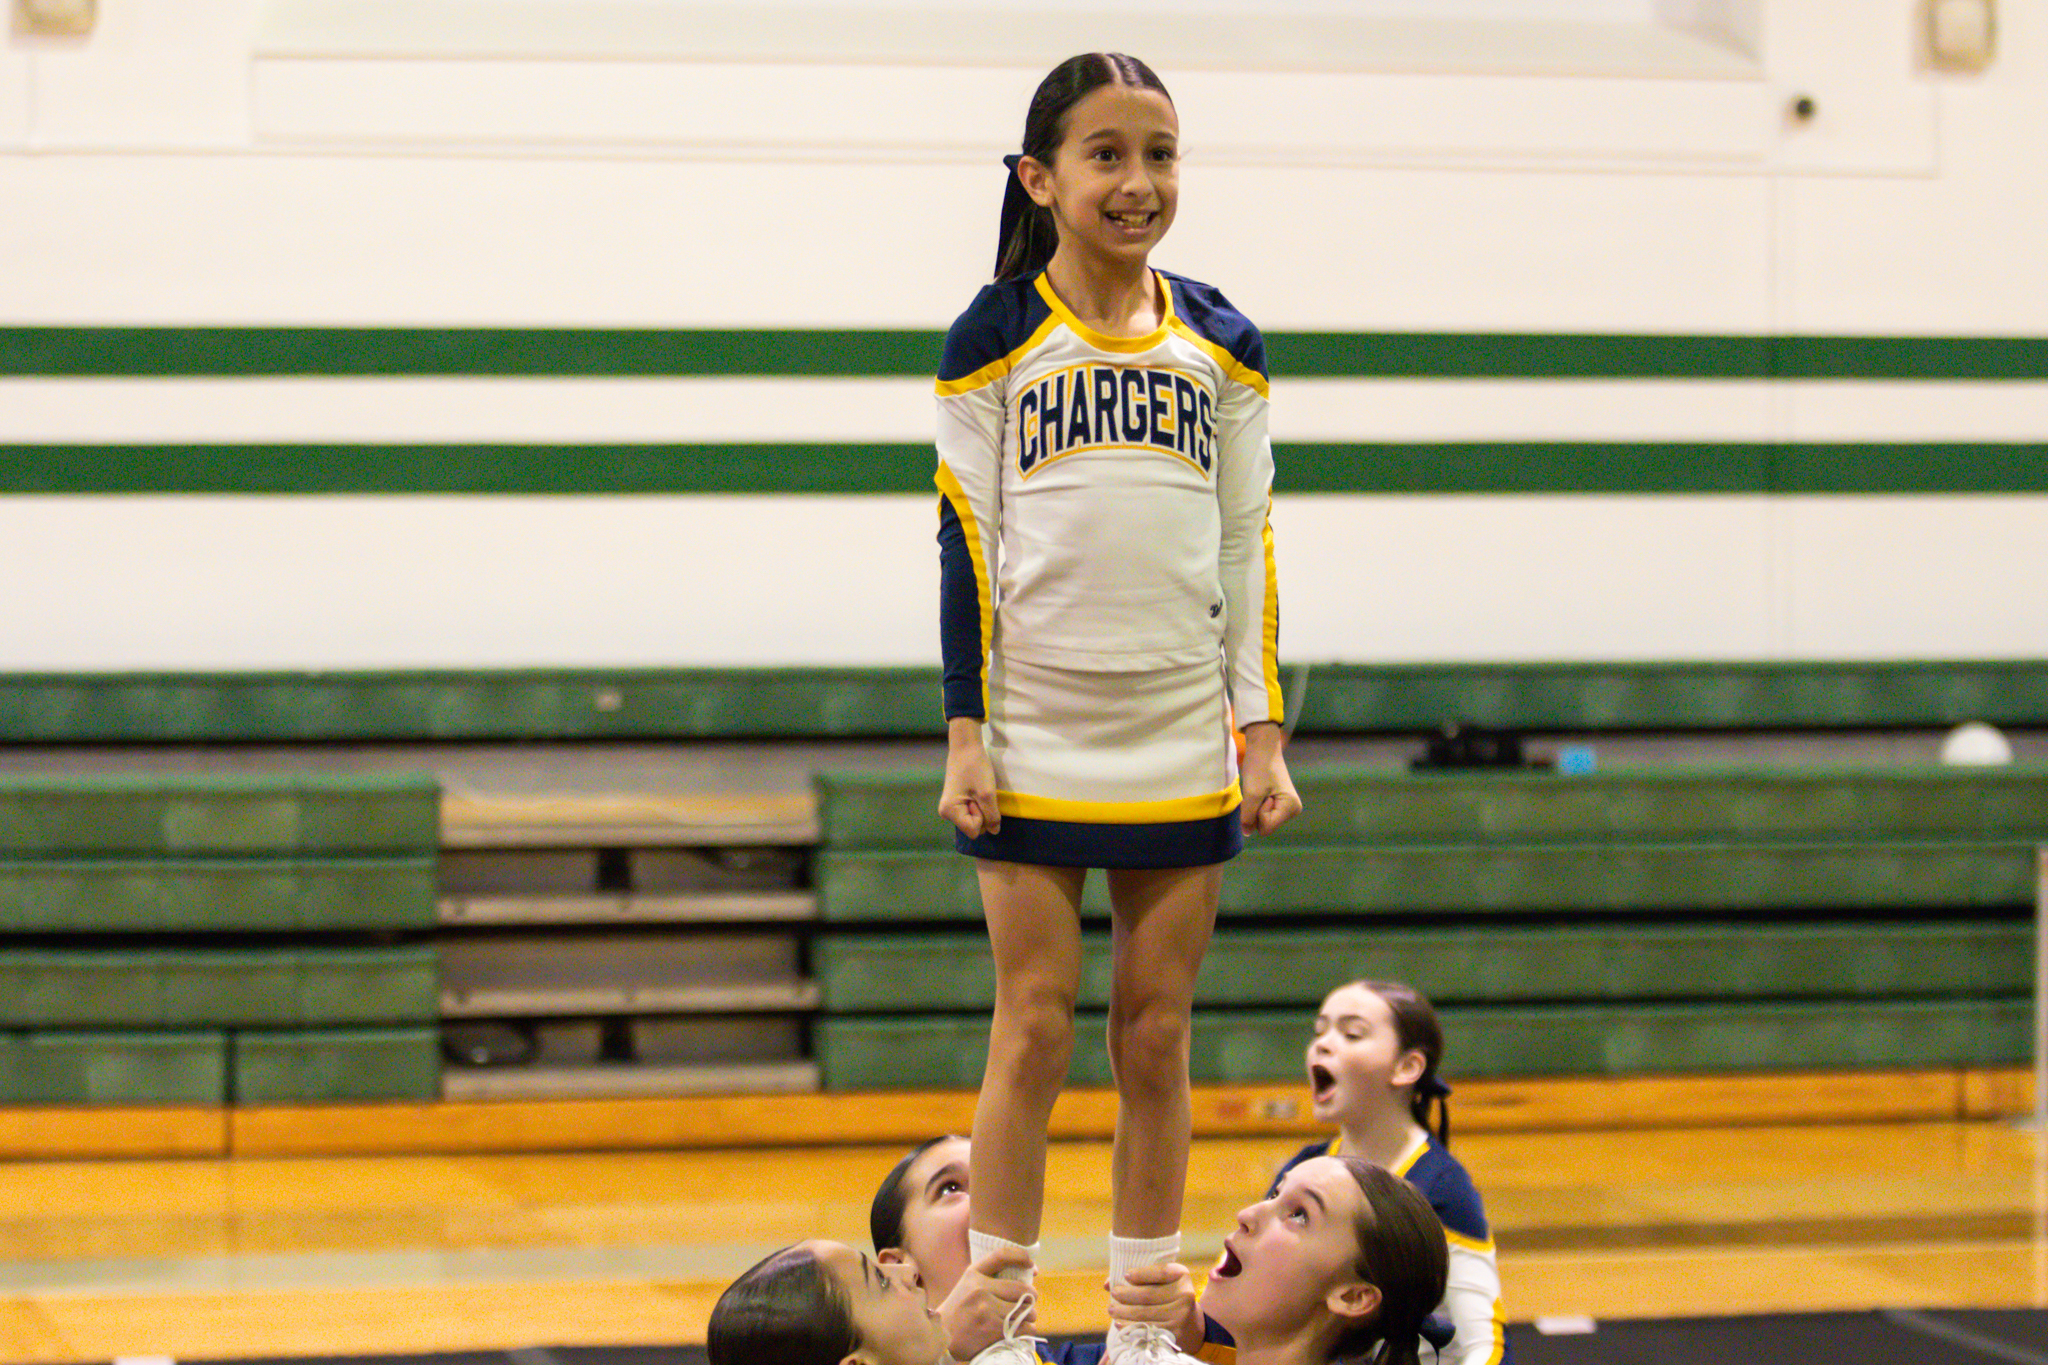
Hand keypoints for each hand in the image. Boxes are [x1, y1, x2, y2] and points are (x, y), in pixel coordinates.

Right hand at [938, 718, 1000, 837]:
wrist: (965, 746)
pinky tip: (975, 789)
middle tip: (978, 792)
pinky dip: (978, 803)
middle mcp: (946, 813)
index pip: (974, 830)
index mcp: (949, 812)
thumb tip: (994, 832)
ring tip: (977, 789)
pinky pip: (971, 811)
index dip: (982, 816)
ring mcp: (950, 807)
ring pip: (973, 819)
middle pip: (973, 826)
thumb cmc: (975, 768)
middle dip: (981, 812)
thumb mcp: (987, 794)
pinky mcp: (955, 801)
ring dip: (981, 807)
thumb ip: (992, 816)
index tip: (978, 796)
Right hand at [939, 1246, 1035, 1358]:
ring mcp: (985, 1309)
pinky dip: (1026, 1329)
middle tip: (1029, 1302)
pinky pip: (1022, 1327)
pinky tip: (1019, 1329)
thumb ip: (993, 1277)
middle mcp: (979, 1289)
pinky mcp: (991, 1329)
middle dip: (1031, 1297)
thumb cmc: (960, 1309)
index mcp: (973, 1274)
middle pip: (1022, 1289)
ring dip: (1029, 1316)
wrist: (942, 1336)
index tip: (1030, 1265)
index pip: (1001, 1255)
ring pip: (1024, 1310)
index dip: (1021, 1256)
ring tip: (1023, 1317)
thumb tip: (1033, 1270)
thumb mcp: (969, 1285)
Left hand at [1106, 1262, 1204, 1353]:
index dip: (1142, 1274)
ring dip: (1124, 1311)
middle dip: (1126, 1294)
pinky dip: (1130, 1326)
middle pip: (1149, 1294)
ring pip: (1144, 1312)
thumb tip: (1107, 1283)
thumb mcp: (1162, 1282)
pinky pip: (1146, 1328)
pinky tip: (1120, 1323)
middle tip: (1114, 1293)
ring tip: (1112, 1309)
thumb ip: (1139, 1278)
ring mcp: (1180, 1315)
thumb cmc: (1169, 1296)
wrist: (1191, 1324)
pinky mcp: (1173, 1332)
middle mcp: (1185, 1294)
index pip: (1161, 1272)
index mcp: (1182, 1275)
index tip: (1126, 1275)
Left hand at [1239, 723, 1300, 834]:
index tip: (1261, 795)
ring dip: (1256, 807)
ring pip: (1264, 820)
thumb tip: (1247, 833)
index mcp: (1291, 808)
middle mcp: (1293, 810)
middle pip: (1267, 825)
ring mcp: (1288, 807)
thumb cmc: (1259, 768)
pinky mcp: (1281, 802)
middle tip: (1259, 792)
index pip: (1267, 828)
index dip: (1258, 814)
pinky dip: (1258, 804)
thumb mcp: (1251, 794)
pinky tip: (1261, 791)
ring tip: (1260, 790)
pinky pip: (1265, 812)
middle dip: (1257, 812)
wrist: (1263, 748)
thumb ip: (1248, 816)